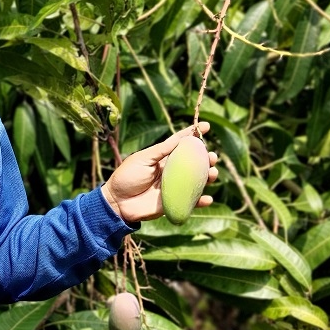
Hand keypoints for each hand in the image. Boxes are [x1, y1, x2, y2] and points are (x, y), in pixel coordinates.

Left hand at [102, 122, 217, 223]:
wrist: (117, 201)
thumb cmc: (127, 176)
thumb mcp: (143, 159)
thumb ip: (161, 150)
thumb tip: (180, 138)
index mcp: (163, 158)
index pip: (181, 144)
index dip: (193, 135)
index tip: (206, 126)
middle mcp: (172, 171)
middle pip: (194, 163)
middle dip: (207, 159)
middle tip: (212, 157)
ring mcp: (174, 187)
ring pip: (197, 181)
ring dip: (208, 177)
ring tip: (213, 174)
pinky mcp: (174, 203)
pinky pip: (191, 202)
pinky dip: (201, 201)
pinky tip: (207, 198)